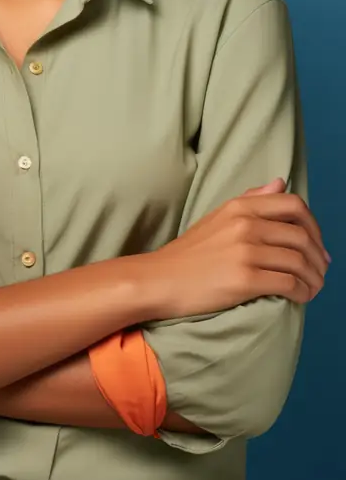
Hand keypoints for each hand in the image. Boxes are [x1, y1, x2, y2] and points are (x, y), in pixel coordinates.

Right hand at [142, 177, 330, 320]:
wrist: (159, 280)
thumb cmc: (188, 254)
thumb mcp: (218, 217)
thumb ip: (251, 199)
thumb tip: (280, 182)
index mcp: (239, 206)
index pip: (293, 204)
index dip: (314, 225)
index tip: (316, 244)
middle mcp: (245, 224)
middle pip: (301, 235)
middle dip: (318, 256)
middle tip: (320, 271)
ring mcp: (245, 251)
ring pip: (299, 260)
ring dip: (314, 278)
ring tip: (313, 288)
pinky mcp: (244, 279)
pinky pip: (288, 283)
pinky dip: (302, 292)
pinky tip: (301, 298)